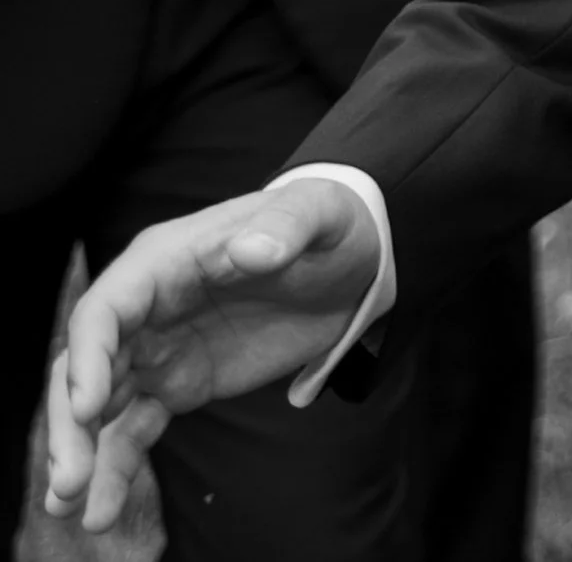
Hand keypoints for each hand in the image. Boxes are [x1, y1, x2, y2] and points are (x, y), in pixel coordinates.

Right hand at [45, 179, 379, 533]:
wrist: (349, 258)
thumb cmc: (326, 225)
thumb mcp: (319, 213)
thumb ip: (286, 226)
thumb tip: (252, 249)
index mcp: (168, 259)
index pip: (107, 308)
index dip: (89, 357)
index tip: (88, 410)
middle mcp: (149, 306)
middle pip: (86, 366)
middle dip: (71, 423)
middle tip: (68, 482)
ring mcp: (158, 348)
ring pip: (98, 406)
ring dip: (80, 454)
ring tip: (72, 508)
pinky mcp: (177, 383)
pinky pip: (132, 429)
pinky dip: (114, 467)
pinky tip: (100, 511)